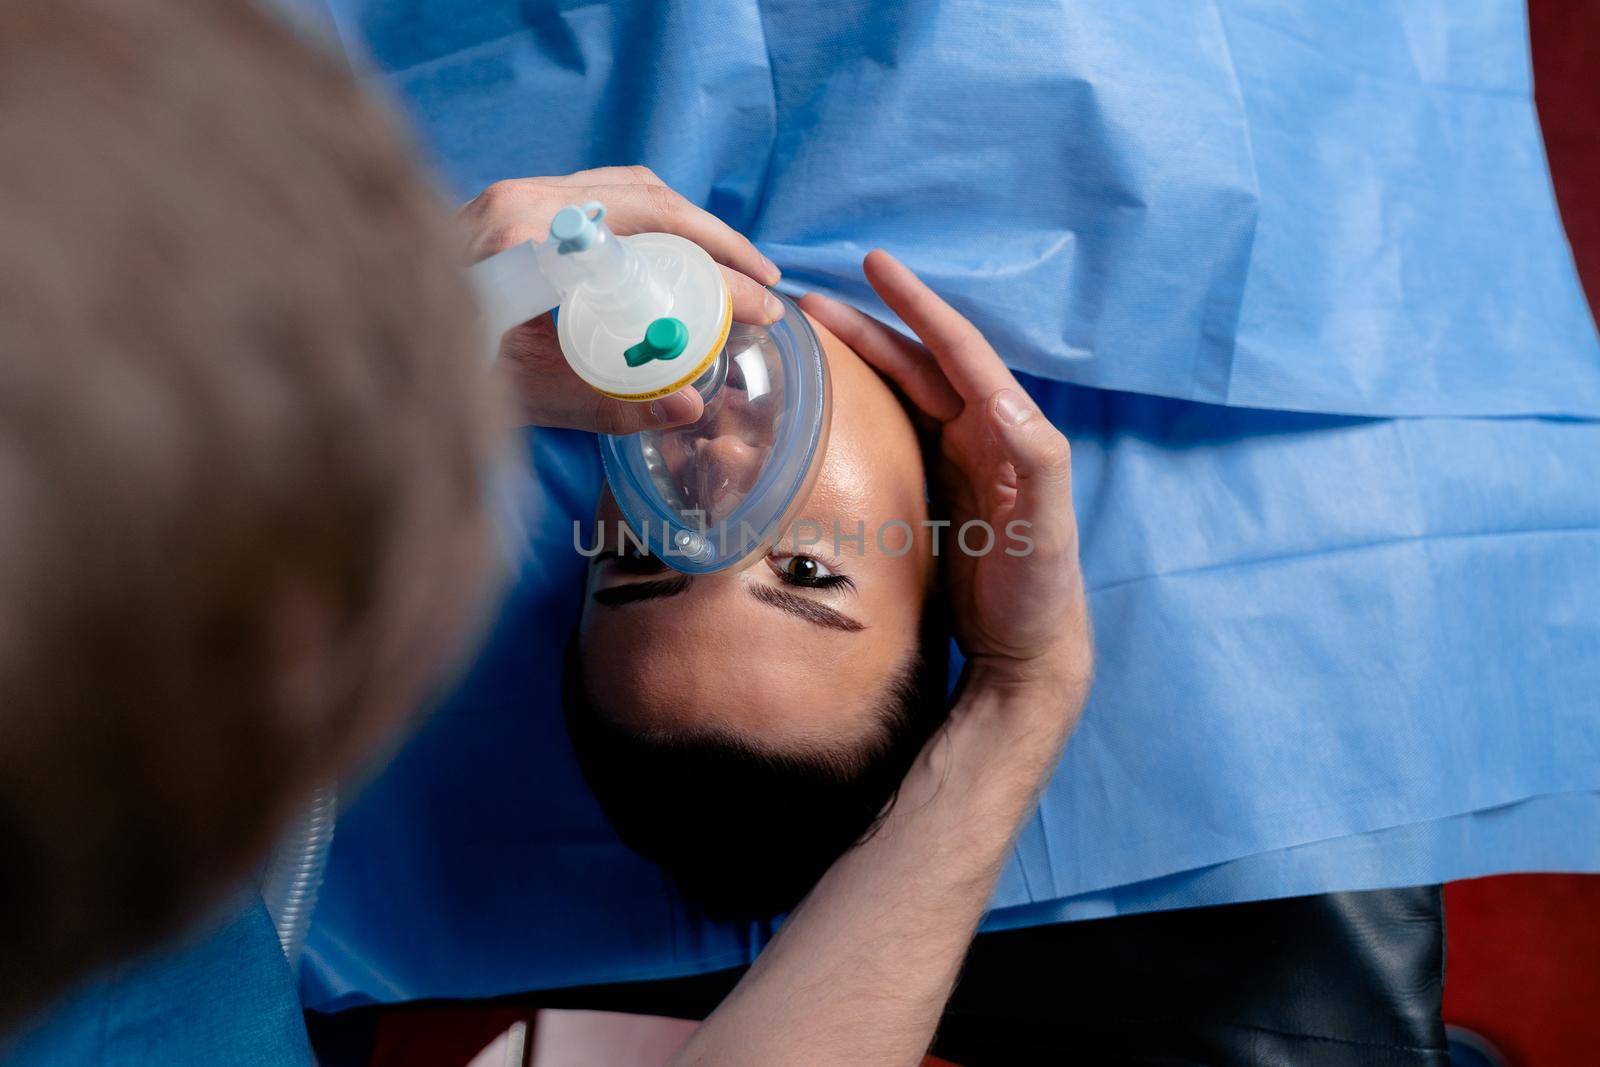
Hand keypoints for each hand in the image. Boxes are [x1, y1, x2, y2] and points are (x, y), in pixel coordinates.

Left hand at [458, 167, 782, 432]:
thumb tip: (695, 406)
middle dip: (718, 240)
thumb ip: (614, 405)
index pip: (652, 236)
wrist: (365, 347)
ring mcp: (512, 195)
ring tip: (731, 271)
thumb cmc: (437, 375)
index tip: (761, 305)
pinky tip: (673, 261)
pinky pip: (598, 197)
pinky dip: (649, 222)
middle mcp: (521, 200)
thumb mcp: (529, 399)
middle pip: (650, 198)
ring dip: (687, 225)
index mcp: (527, 238)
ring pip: (627, 189)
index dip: (718, 269)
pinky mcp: (507, 204)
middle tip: (766, 286)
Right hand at [801, 252, 1091, 700]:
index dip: (918, 306)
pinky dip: (863, 404)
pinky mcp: (936, 489)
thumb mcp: (1048, 530)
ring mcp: (958, 460)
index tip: (877, 266)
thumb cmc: (1041, 590)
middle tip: (810, 303)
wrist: (1027, 649)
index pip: (957, 352)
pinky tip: (829, 401)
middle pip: (920, 364)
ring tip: (810, 337)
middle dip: (870, 326)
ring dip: (862, 358)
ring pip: (904, 391)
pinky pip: (896, 430)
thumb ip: (1038, 463)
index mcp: (1008, 430)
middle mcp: (984, 435)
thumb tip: (1005, 400)